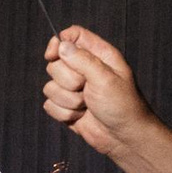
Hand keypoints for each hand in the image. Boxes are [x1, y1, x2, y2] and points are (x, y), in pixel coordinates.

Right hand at [41, 27, 153, 156]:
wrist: (122, 136)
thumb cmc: (122, 105)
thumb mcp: (105, 78)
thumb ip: (82, 60)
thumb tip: (62, 45)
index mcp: (99, 55)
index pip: (73, 36)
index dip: (60, 42)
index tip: (54, 54)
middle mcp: (84, 69)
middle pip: (56, 63)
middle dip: (67, 80)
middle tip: (86, 88)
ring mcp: (73, 89)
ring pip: (50, 86)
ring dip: (67, 100)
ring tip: (86, 105)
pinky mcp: (66, 106)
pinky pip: (49, 105)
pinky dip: (63, 113)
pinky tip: (80, 116)